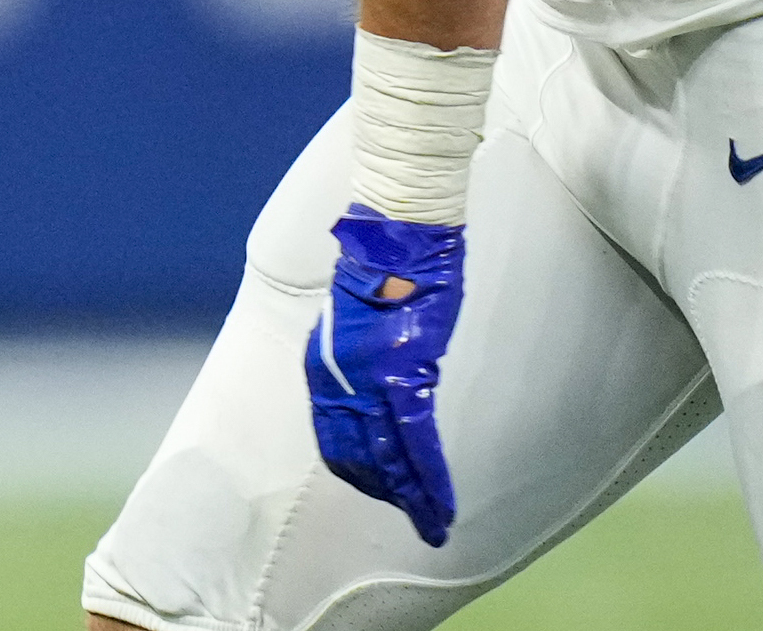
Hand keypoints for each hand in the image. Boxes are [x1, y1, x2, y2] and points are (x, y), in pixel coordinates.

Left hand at [304, 208, 464, 545]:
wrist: (396, 238)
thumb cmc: (384, 269)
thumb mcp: (357, 324)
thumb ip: (361, 363)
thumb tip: (378, 391)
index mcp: (322, 369)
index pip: (336, 439)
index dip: (361, 472)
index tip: (383, 493)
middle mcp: (336, 382)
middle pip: (359, 457)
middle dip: (388, 493)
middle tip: (416, 520)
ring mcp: (367, 382)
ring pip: (389, 460)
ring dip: (413, 498)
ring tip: (434, 526)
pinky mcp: (402, 376)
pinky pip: (414, 443)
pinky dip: (428, 480)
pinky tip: (440, 504)